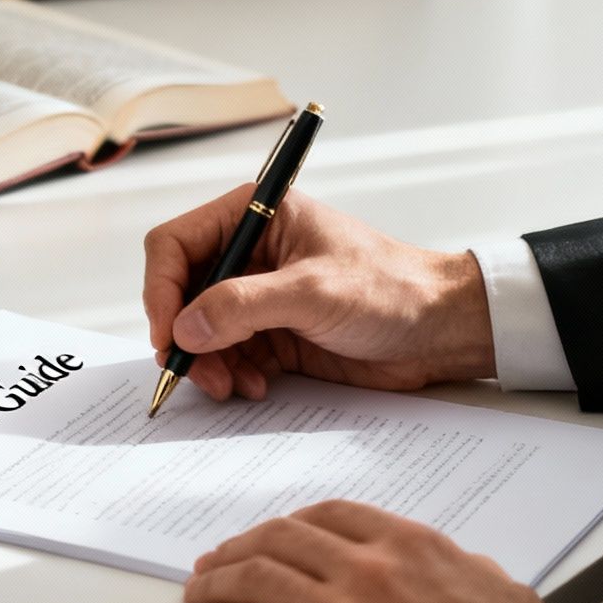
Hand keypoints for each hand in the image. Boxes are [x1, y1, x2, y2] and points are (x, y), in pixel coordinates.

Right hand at [142, 186, 494, 400]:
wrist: (440, 329)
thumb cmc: (392, 288)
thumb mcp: (313, 291)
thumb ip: (243, 306)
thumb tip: (184, 327)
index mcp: (254, 216)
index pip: (175, 244)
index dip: (161, 289)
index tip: (168, 334)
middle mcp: (249, 252)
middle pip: (180, 292)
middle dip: (184, 335)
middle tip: (194, 372)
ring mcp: (258, 295)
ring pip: (200, 331)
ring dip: (207, 363)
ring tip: (231, 385)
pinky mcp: (272, 333)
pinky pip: (228, 356)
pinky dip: (231, 375)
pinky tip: (255, 387)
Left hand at [185, 501, 570, 602]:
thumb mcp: (504, 596)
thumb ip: (471, 572)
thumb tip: (464, 569)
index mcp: (409, 547)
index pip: (332, 514)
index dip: (293, 522)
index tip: (276, 532)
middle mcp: (366, 570)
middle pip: (281, 539)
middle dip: (242, 546)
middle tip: (221, 558)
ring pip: (256, 579)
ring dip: (218, 582)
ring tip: (200, 590)